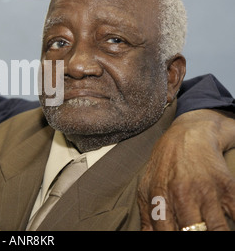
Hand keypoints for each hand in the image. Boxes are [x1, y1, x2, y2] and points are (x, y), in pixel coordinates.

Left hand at [138, 109, 234, 230]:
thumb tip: (147, 235)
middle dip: (194, 235)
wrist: (190, 132)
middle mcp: (182, 195)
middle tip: (194, 232)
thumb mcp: (148, 184)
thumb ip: (147, 213)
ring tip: (212, 230)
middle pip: (192, 233)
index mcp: (160, 197)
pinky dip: (234, 221)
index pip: (165, 233)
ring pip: (217, 229)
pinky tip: (229, 223)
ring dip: (217, 232)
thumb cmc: (166, 162)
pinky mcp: (228, 187)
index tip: (180, 237)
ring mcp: (207, 192)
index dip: (172, 239)